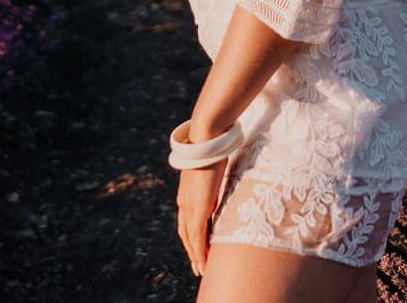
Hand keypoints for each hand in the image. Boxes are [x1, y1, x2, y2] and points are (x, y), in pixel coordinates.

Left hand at [177, 155, 227, 277]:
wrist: (206, 138)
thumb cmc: (212, 148)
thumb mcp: (213, 169)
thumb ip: (214, 180)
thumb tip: (221, 179)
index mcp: (186, 193)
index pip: (187, 221)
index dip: (191, 236)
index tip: (197, 249)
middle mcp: (184, 202)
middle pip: (185, 233)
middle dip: (191, 250)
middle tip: (198, 266)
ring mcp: (189, 205)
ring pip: (189, 238)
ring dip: (195, 255)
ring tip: (201, 269)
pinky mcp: (197, 207)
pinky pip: (197, 235)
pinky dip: (200, 250)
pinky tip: (204, 260)